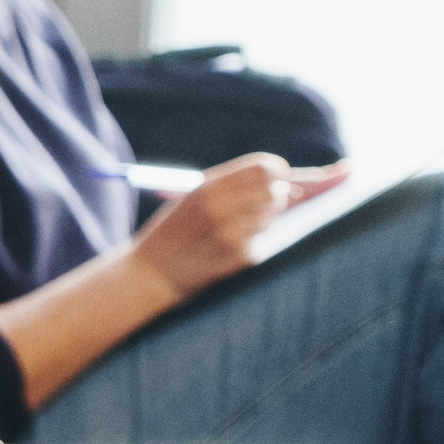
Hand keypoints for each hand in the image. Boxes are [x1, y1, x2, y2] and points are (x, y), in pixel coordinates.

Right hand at [129, 154, 349, 297]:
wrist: (150, 276)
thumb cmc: (174, 232)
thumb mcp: (191, 199)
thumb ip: (233, 186)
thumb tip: (293, 180)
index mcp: (206, 187)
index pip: (264, 167)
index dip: (276, 170)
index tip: (279, 176)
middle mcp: (220, 208)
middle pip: (276, 190)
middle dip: (276, 193)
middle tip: (260, 202)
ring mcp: (232, 234)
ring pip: (273, 215)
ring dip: (264, 219)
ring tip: (232, 228)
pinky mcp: (240, 257)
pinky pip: (264, 240)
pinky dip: (253, 241)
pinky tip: (227, 248)